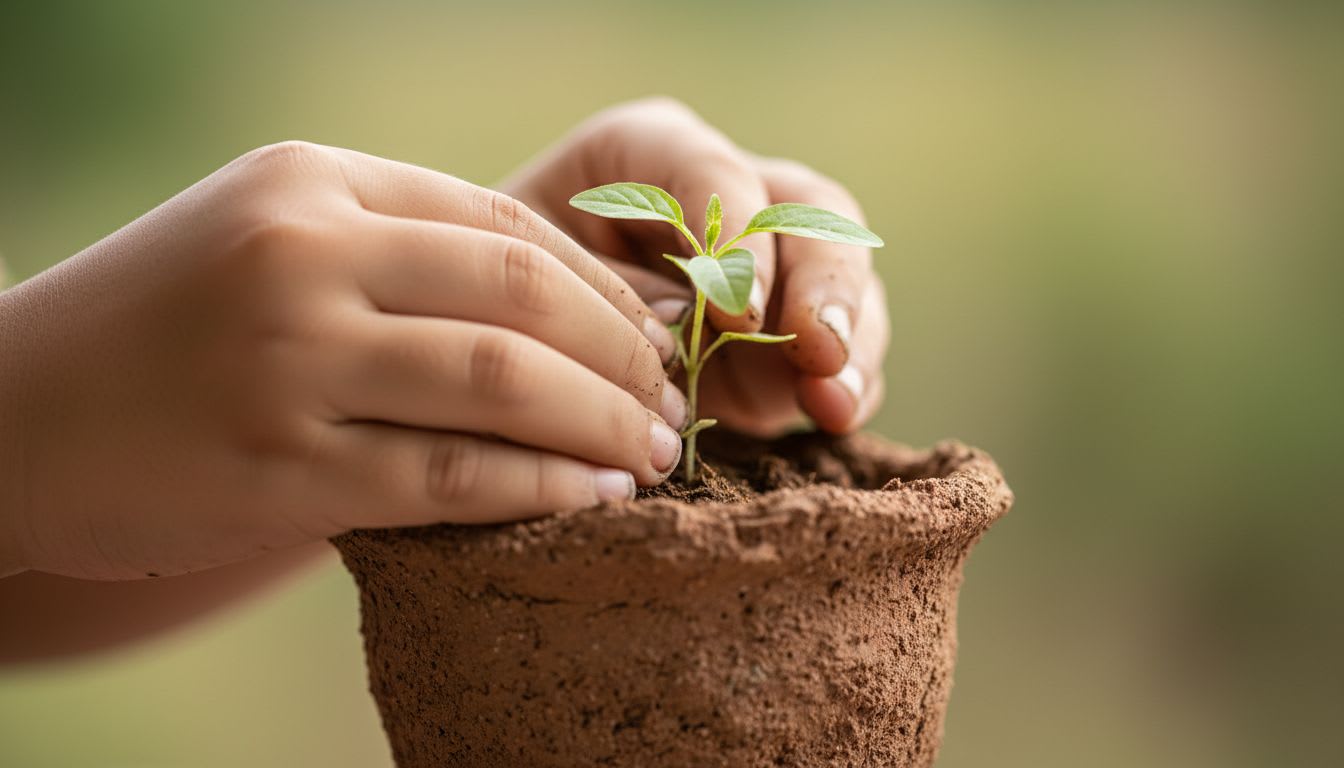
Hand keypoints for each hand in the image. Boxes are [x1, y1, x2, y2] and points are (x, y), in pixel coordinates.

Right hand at [0, 141, 684, 579]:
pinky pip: (450, 477)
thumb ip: (400, 253)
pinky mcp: (276, 470)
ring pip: (503, 385)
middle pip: (526, 296)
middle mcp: (303, 257)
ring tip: (654, 455)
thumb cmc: (165, 328)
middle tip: (673, 404)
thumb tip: (569, 300)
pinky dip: (542, 489)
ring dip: (604, 425)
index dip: (605, 289)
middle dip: (626, 357)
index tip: (656, 338)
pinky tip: (593, 498)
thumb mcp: (271, 243)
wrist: (11, 415)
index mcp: (313, 186)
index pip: (509, 224)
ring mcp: (286, 363)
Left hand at [501, 98, 888, 436]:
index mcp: (645, 157)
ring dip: (850, 341)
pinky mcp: (789, 335)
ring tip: (833, 403)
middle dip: (821, 285)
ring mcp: (767, 267)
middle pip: (807, 214)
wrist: (507, 347)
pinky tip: (832, 417)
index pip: (710, 172)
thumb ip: (603, 291)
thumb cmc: (499, 300)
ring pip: (840, 280)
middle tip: (816, 350)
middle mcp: (723, 198)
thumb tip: (692, 320)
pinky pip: (844, 347)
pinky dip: (847, 382)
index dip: (736, 239)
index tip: (735, 313)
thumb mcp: (522, 281)